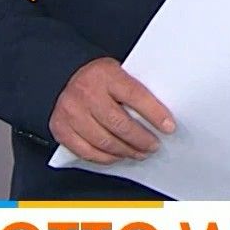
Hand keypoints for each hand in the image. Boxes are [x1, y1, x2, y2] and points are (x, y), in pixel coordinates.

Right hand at [49, 57, 175, 163]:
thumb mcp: (119, 71)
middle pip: (119, 124)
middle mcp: (86, 93)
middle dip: (141, 139)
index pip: (134, 95)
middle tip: (154, 145)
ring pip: (104, 141)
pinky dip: (106, 157)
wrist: (64, 75)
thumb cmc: (99, 78)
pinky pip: (87, 151)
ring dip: (127, 151)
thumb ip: (135, 89)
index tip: (169, 127)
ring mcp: (71, 112)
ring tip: (140, 152)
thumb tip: (161, 116)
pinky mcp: (61, 128)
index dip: (154, 114)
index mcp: (105, 74)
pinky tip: (118, 155)